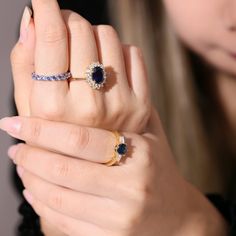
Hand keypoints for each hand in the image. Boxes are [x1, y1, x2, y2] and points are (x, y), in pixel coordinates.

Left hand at [0, 114, 227, 235]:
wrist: (176, 216)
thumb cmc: (159, 167)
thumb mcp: (151, 134)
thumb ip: (128, 109)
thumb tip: (96, 79)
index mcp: (140, 154)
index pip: (80, 139)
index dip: (41, 129)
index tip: (13, 123)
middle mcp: (130, 186)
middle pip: (63, 169)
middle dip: (30, 156)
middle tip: (14, 146)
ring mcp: (120, 217)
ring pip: (58, 198)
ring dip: (31, 180)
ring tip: (21, 165)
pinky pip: (64, 222)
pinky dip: (41, 205)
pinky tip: (33, 191)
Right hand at [10, 0, 150, 132]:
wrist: (94, 162)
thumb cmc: (57, 132)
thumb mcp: (30, 104)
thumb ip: (25, 63)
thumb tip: (31, 20)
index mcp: (52, 108)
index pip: (51, 39)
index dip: (46, 7)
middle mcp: (88, 106)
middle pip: (81, 30)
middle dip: (69, 23)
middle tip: (64, 34)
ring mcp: (119, 105)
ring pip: (109, 35)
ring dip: (93, 37)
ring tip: (86, 57)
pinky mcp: (141, 104)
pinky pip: (133, 52)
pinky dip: (118, 51)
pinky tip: (108, 68)